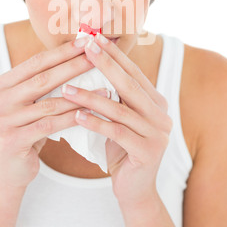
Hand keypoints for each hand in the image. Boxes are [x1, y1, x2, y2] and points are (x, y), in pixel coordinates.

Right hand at [0, 36, 96, 188]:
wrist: (8, 173)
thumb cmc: (25, 132)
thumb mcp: (27, 105)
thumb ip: (41, 84)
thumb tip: (77, 55)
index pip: (35, 62)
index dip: (62, 51)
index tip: (86, 41)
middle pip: (43, 78)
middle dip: (74, 66)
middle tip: (97, 56)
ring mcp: (1, 121)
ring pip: (50, 103)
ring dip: (81, 94)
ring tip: (106, 87)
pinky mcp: (12, 141)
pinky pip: (50, 125)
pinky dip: (74, 117)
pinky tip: (93, 111)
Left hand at [61, 34, 171, 207]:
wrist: (135, 189)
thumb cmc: (121, 148)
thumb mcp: (120, 118)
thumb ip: (114, 96)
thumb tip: (89, 64)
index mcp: (156, 102)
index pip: (133, 72)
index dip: (114, 54)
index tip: (94, 37)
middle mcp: (161, 114)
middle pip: (129, 84)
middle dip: (105, 64)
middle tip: (85, 47)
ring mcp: (158, 133)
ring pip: (119, 109)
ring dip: (90, 97)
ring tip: (66, 88)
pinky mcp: (148, 152)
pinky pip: (117, 132)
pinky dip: (96, 123)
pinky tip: (76, 116)